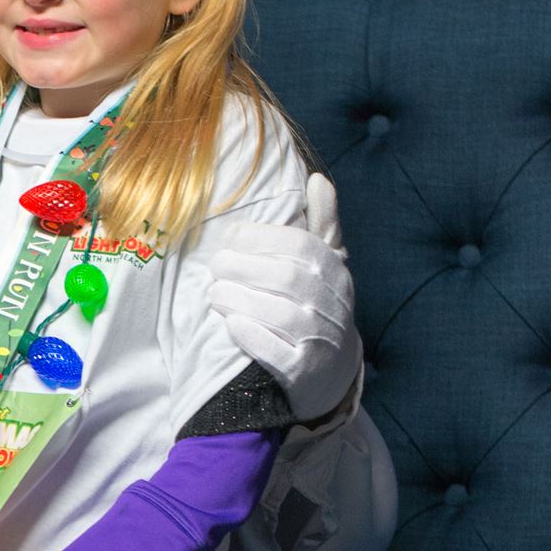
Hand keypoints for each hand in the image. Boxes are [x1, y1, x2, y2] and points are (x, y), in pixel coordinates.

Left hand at [208, 171, 360, 423]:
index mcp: (335, 271)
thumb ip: (322, 223)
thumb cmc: (321, 305)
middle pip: (286, 278)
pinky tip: (232, 324)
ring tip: (216, 294)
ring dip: (241, 301)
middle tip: (215, 267)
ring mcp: (321, 339)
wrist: (334, 370)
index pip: (300, 246)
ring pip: (279, 315)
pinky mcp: (304, 372)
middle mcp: (332, 303)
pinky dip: (251, 336)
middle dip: (243, 269)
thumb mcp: (328, 264)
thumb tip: (317, 179)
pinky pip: (276, 353)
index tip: (230, 238)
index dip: (260, 238)